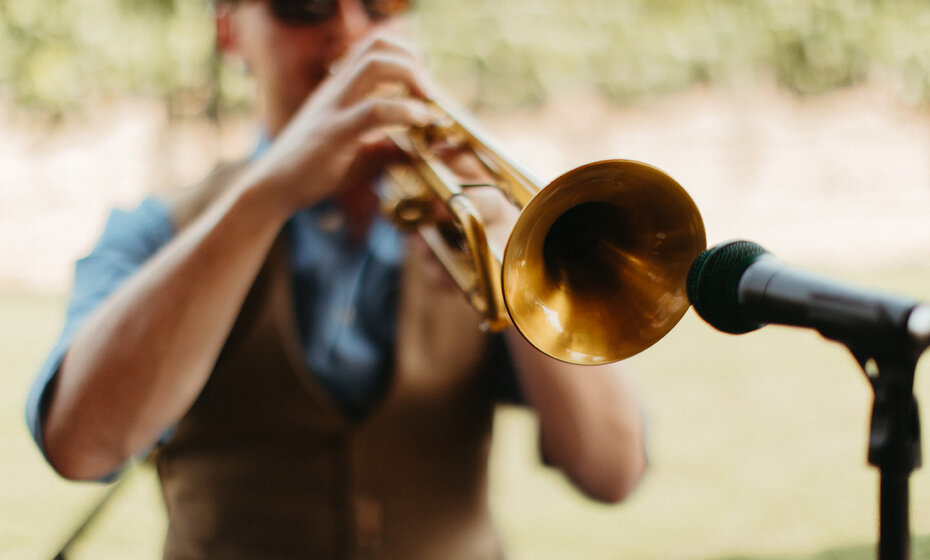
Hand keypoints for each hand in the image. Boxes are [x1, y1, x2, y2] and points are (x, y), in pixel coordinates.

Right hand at [245, 30, 436, 215]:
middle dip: (412, 60)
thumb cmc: (313, 170)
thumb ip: (388, 149)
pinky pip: (373, 110)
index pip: (373, 48)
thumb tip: (419, 152)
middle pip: (376, 46)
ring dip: (410, 75)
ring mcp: (334, 108)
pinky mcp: (334, 133)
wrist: (273, 188)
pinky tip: (419, 121)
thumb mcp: (359, 155)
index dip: (405, 56)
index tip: (423, 84)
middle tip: (429, 92)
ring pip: (373, 65)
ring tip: (426, 102)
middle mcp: (336, 89)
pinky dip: (404, 110)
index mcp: (340, 88)